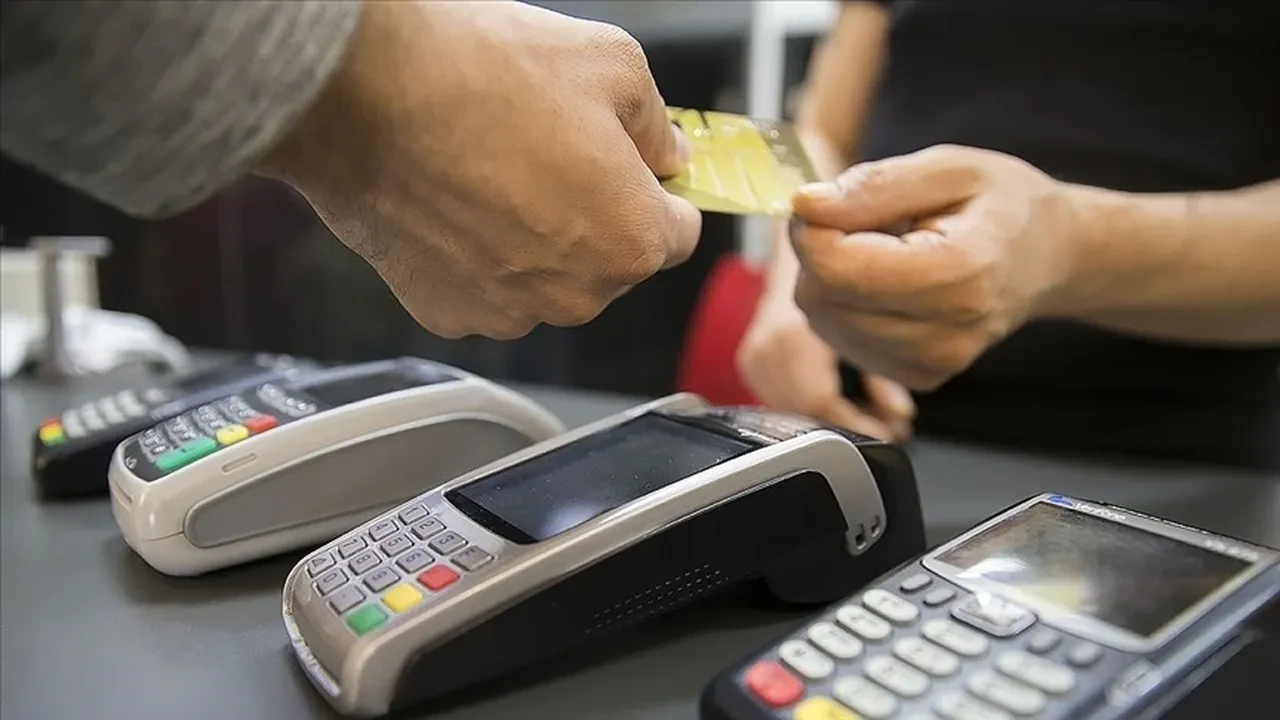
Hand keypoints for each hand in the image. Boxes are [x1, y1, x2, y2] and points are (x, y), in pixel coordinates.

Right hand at [259, 1, 700, 338]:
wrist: (362, 93)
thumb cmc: (481, 74)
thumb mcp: (610, 62)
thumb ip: (657, 123)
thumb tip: (666, 153)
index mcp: (632, 239)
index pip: (680, 234)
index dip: (660, 194)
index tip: (639, 173)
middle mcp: (577, 293)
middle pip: (612, 261)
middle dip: (596, 214)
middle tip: (552, 154)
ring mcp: (509, 311)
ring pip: (548, 281)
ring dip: (537, 241)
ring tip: (496, 172)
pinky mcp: (447, 312)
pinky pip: (486, 290)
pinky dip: (478, 257)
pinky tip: (455, 201)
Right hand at [737, 290, 915, 440]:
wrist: (806, 257)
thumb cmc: (840, 283)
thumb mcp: (872, 326)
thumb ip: (884, 377)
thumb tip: (898, 415)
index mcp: (793, 336)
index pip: (818, 402)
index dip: (855, 425)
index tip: (885, 434)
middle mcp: (767, 347)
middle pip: (802, 413)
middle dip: (845, 428)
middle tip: (880, 428)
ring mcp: (754, 356)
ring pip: (789, 413)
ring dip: (825, 422)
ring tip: (862, 416)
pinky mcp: (749, 363)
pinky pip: (777, 402)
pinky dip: (807, 408)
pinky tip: (835, 402)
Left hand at [789, 145, 1078, 389]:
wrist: (1049, 258)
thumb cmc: (1003, 207)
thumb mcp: (947, 168)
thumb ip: (873, 186)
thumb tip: (806, 206)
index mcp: (959, 273)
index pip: (834, 267)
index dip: (813, 228)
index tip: (831, 202)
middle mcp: (947, 333)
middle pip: (822, 298)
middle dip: (821, 253)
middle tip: (863, 223)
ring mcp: (932, 364)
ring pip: (823, 323)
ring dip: (833, 280)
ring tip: (884, 252)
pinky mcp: (919, 377)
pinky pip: (843, 341)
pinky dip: (848, 306)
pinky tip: (887, 284)